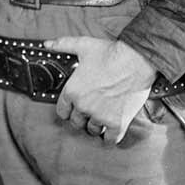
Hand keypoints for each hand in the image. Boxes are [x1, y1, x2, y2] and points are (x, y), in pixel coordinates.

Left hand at [43, 36, 157, 143]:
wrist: (136, 60)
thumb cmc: (110, 53)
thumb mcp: (82, 45)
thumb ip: (63, 45)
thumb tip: (47, 44)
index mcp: (72, 91)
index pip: (62, 111)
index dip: (67, 109)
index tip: (73, 108)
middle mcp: (83, 106)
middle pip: (76, 122)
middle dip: (81, 117)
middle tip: (89, 111)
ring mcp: (100, 116)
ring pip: (92, 130)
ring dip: (96, 125)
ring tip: (101, 118)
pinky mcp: (118, 123)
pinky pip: (110, 139)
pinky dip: (110, 137)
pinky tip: (112, 130)